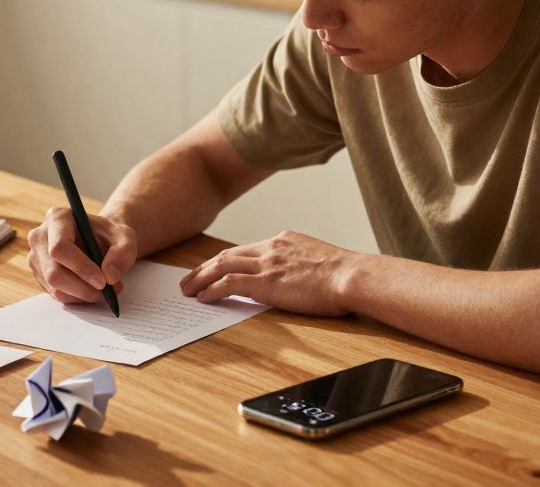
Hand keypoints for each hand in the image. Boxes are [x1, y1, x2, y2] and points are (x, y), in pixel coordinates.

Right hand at [26, 207, 136, 304]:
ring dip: (83, 295)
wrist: (100, 240)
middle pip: (54, 273)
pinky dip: (77, 297)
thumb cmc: (109, 235)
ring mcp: (37, 257)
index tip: (103, 281)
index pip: (60, 248)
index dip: (81, 268)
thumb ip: (123, 252)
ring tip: (105, 290)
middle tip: (106, 292)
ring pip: (55, 288)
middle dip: (83, 288)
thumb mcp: (125, 237)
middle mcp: (40, 236)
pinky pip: (56, 294)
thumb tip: (110, 276)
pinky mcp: (39, 274)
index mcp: (57, 218)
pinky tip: (91, 289)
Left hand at [179, 230, 358, 315]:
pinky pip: (229, 283)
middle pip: (228, 255)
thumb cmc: (345, 275)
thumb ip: (300, 264)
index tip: (214, 268)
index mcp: (284, 240)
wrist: (352, 276)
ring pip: (222, 266)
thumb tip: (295, 277)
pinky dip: (212, 289)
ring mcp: (267, 263)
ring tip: (187, 289)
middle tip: (189, 278)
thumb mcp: (318, 260)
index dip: (226, 260)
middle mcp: (271, 247)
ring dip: (200, 278)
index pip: (246, 250)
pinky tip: (203, 297)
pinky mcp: (265, 281)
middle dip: (205, 267)